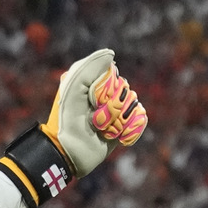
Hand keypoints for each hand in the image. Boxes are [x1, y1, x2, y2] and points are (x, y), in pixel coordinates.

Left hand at [42, 48, 149, 172]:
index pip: (116, 77)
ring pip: (134, 106)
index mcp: (95, 84)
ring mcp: (116, 111)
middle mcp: (107, 95)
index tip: (94, 101)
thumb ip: (89, 68)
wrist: (69, 152)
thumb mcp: (73, 88)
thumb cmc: (68, 119)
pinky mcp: (124, 127)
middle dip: (113, 109)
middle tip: (96, 120)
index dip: (109, 90)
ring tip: (103, 130)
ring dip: (119, 121)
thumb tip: (111, 55)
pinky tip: (114, 135)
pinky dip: (129, 128)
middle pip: (127, 92)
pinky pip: (140, 119)